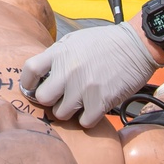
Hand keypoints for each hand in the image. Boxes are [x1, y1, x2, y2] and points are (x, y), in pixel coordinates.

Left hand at [19, 23, 159, 127]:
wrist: (136, 46)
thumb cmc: (106, 43)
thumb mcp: (75, 41)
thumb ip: (57, 56)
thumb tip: (43, 75)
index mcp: (60, 53)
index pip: (29, 71)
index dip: (28, 83)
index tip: (33, 88)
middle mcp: (68, 71)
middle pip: (43, 98)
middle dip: (50, 100)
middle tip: (60, 98)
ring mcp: (83, 88)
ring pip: (61, 114)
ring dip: (69, 111)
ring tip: (80, 102)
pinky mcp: (100, 102)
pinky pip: (84, 122)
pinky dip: (88, 118)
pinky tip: (94, 108)